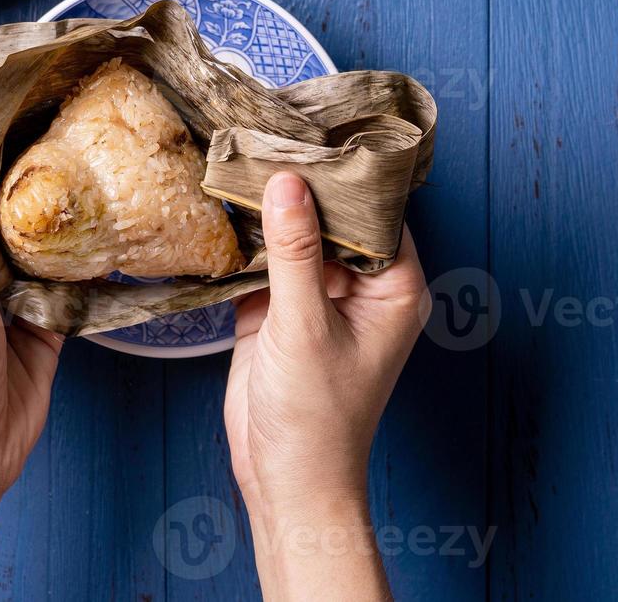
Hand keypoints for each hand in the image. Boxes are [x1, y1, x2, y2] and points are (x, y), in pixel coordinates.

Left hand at [0, 153, 61, 601]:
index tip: (0, 118)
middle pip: (0, 220)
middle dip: (24, 187)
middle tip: (56, 134)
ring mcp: (9, 298)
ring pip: (37, 248)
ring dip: (58, 223)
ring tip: (86, 168)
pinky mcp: (46, 320)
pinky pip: (68, 282)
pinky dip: (85, 263)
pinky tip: (106, 230)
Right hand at [224, 172, 428, 600]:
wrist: (283, 481)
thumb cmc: (316, 419)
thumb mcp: (304, 328)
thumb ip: (296, 253)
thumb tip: (288, 182)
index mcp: (393, 288)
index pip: (377, 212)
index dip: (347, 176)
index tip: (312, 136)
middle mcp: (361, 286)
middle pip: (336, 219)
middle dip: (303, 187)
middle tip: (267, 138)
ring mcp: (320, 296)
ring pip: (299, 236)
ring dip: (272, 210)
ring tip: (241, 160)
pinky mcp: (283, 308)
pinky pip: (269, 261)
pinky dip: (249, 241)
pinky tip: (224, 208)